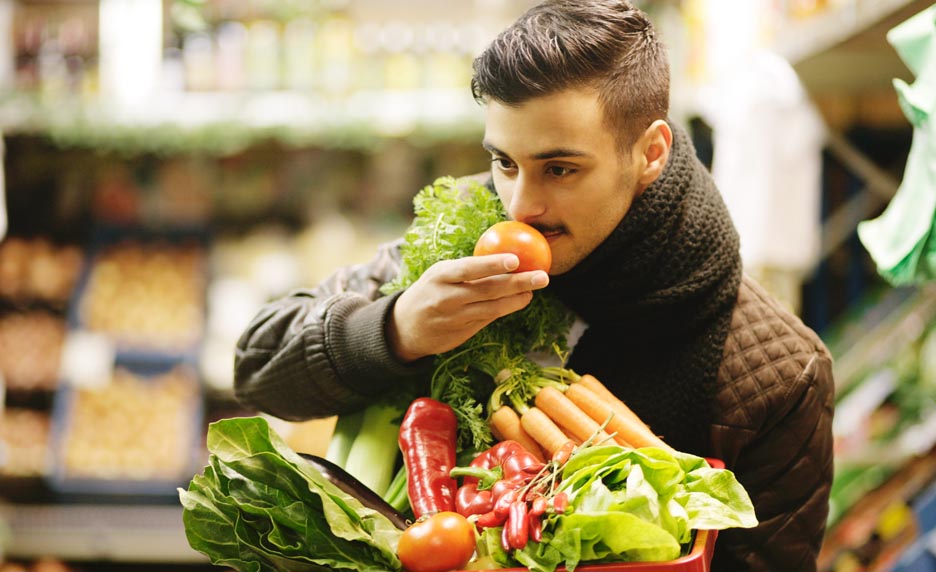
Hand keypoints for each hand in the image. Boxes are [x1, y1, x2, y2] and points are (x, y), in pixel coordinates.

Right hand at [388, 254, 549, 361]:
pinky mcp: (462, 333)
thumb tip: (504, 257)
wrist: (404, 327)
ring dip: (517, 298)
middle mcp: (447, 297)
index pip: (468, 269)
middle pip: (487, 289)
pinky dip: (506, 308)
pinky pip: (488, 318)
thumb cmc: (429, 292)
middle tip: (542, 276)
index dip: (492, 265)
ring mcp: (455, 317)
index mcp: (439, 276)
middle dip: (518, 282)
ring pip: (492, 308)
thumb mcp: (439, 275)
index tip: (515, 260)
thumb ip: (466, 270)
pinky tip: (521, 300)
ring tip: (535, 289)